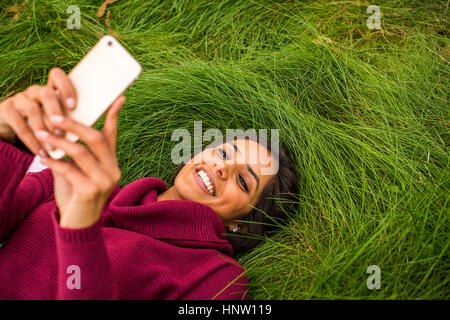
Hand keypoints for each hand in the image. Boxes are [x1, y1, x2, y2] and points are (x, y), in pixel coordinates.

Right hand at [0, 68, 76, 153]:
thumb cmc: (43, 127)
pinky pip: (19, 124)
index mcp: (50, 90)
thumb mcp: (55, 121)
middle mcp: (34, 91)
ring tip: (53, 147)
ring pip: (33, 109)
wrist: (10, 129)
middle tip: (63, 133)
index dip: (66, 88)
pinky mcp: (6, 109)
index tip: (74, 107)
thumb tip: (87, 132)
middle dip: (56, 113)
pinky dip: (31, 141)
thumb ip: (68, 120)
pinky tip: (40, 153)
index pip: (57, 76)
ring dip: (44, 130)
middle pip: (47, 94)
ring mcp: (19, 98)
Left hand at [36, 95, 124, 228]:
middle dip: (74, 125)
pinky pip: (69, 170)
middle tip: (55, 116)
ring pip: (80, 152)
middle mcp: (112, 170)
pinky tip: (42, 157)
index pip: (113, 135)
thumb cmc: (76, 194)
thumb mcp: (78, 171)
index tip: (119, 98)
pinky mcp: (91, 191)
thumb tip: (64, 130)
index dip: (114, 115)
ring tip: (41, 135)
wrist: (79, 225)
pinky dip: (53, 162)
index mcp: (111, 163)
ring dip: (58, 142)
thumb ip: (76, 154)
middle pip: (96, 139)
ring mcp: (104, 181)